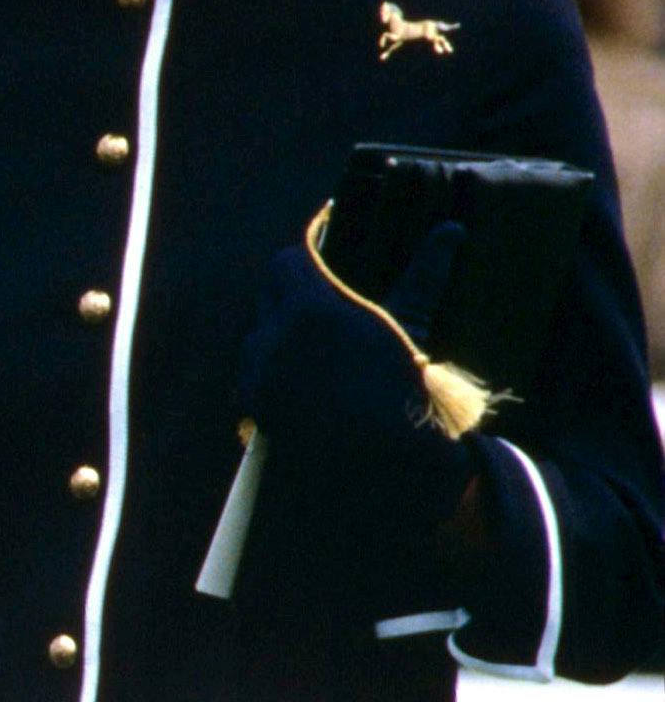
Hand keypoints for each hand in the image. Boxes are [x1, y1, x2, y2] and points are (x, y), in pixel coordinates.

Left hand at [232, 218, 477, 610]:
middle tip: (324, 295)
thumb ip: (423, 275)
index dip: (305, 252)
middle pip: (269, 294)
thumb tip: (450, 230)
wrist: (388, 472)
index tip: (319, 241)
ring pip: (258, 335)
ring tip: (318, 342)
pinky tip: (303, 377)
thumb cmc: (410, 398)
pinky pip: (251, 373)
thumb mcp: (413, 331)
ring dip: (280, 331)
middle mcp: (273, 341)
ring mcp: (257, 377)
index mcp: (312, 312)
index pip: (287, 261)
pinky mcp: (252, 410)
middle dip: (293, 290)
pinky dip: (272, 369)